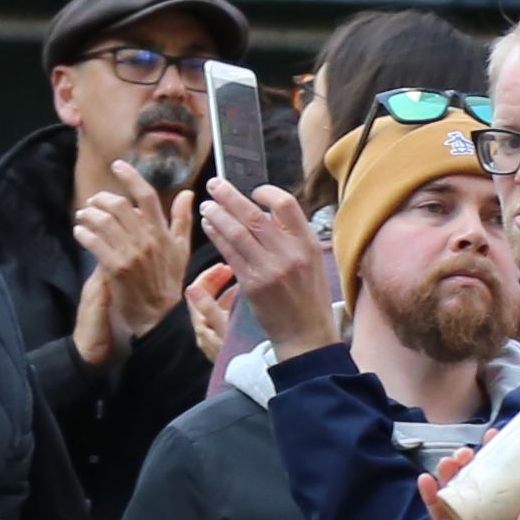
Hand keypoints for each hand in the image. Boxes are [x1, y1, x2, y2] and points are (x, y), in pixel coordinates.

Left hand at [72, 181, 194, 362]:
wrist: (158, 316)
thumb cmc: (168, 282)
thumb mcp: (181, 250)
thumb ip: (182, 220)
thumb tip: (188, 194)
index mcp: (163, 233)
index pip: (147, 197)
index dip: (131, 177)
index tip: (118, 165)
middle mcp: (147, 240)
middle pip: (119, 206)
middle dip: (100, 200)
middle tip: (93, 203)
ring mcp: (131, 254)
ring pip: (103, 221)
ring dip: (88, 215)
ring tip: (84, 217)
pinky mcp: (115, 267)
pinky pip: (94, 242)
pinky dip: (83, 233)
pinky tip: (80, 232)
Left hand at [198, 178, 334, 356]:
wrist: (306, 334)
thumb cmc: (308, 296)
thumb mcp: (312, 262)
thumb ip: (293, 237)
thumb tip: (265, 211)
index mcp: (308, 244)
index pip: (286, 205)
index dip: (266, 193)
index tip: (253, 191)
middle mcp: (290, 254)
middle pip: (254, 215)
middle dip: (229, 196)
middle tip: (214, 184)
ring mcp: (270, 269)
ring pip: (236, 232)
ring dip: (217, 215)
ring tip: (207, 206)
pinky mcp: (252, 284)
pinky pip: (229, 253)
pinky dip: (216, 236)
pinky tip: (209, 227)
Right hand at [423, 450, 519, 519]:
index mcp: (513, 508)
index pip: (504, 475)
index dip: (498, 455)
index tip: (495, 435)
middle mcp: (489, 511)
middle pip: (475, 479)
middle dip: (468, 462)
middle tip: (466, 453)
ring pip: (455, 493)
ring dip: (448, 475)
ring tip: (447, 463)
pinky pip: (441, 516)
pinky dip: (432, 499)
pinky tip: (425, 482)